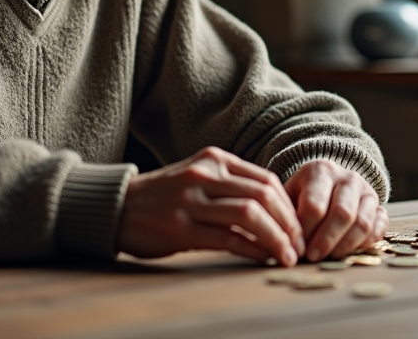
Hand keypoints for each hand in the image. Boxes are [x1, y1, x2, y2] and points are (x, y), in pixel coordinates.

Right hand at [116, 147, 304, 266]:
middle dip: (288, 223)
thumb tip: (275, 210)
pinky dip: (251, 250)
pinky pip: (227, 239)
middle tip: (299, 244)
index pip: (265, 180)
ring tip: (286, 256)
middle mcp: (204, 175)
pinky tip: (262, 259)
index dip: (289, 206)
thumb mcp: (198, 177)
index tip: (298, 227)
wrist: (117, 207)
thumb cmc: (164, 196)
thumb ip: (231, 185)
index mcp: (213, 159)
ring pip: (249, 215)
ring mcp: (191, 200)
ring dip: (276, 238)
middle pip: (263, 195)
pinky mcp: (179, 228)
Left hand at [284, 159, 386, 261]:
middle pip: (342, 213)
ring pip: (363, 222)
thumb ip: (288, 215)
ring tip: (329, 257)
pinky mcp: (379, 207)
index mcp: (321, 171)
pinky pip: (379, 227)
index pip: (315, 205)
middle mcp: (348, 178)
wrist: (329, 182)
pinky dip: (367, 243)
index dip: (306, 231)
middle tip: (313, 257)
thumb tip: (289, 246)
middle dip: (326, 240)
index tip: (297, 247)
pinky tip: (351, 252)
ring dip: (345, 245)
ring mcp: (367, 192)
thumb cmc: (303, 193)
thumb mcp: (290, 195)